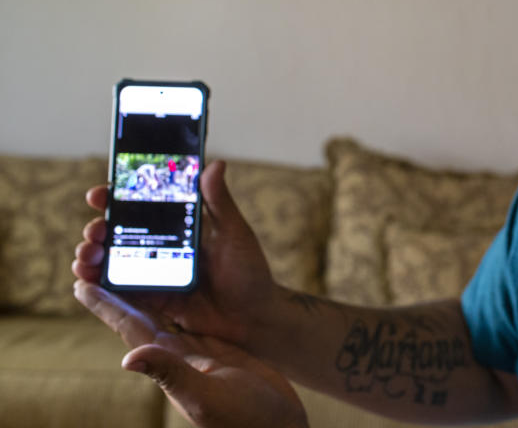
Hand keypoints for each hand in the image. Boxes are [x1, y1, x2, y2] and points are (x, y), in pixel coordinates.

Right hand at [73, 160, 279, 349]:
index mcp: (179, 225)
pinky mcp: (150, 300)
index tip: (99, 193)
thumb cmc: (249, 272)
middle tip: (95, 230)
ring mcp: (153, 273)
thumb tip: (216, 163)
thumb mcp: (235, 234)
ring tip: (88, 253)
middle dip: (98, 227)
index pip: (141, 204)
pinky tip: (86, 280)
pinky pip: (117, 291)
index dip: (116, 196)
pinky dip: (97, 284)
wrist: (254, 319)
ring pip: (112, 259)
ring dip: (91, 253)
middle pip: (118, 231)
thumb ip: (220, 202)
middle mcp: (162, 246)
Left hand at [74, 281, 306, 427]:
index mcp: (170, 364)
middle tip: (99, 264)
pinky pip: (191, 318)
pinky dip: (180, 300)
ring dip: (145, 292)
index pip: (131, 329)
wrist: (278, 427)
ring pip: (164, 314)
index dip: (106, 307)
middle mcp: (178, 356)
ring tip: (130, 266)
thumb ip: (171, 375)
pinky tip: (177, 287)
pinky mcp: (219, 348)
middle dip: (118, 293)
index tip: (81, 284)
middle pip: (141, 317)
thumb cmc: (244, 419)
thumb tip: (128, 359)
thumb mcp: (205, 397)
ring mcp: (198, 353)